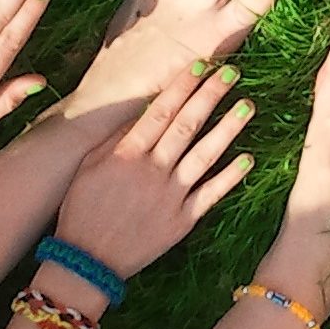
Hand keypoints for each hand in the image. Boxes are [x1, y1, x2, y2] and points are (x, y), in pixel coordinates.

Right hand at [55, 61, 254, 277]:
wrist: (87, 263)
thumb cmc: (81, 211)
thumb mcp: (88, 168)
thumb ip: (115, 140)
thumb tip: (140, 113)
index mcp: (127, 154)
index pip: (160, 111)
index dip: (182, 86)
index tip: (200, 65)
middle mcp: (152, 170)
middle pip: (186, 125)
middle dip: (210, 96)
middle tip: (231, 72)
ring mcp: (171, 196)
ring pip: (205, 154)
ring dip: (228, 128)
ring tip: (247, 105)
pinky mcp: (183, 221)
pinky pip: (211, 194)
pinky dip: (230, 176)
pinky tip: (248, 158)